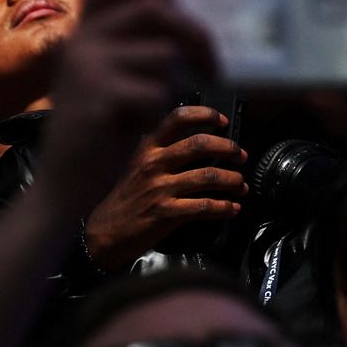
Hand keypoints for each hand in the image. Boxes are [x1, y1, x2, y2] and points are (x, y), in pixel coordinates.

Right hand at [34, 0, 216, 219]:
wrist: (62, 184)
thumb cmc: (96, 133)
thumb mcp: (107, 80)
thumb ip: (133, 48)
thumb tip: (193, 26)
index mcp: (80, 33)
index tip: (182, 13)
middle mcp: (80, 41)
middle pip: (156, 7)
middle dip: (195, 34)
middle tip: (211, 66)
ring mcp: (87, 66)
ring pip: (165, 53)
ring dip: (176, 83)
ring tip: (156, 107)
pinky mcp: (100, 96)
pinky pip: (159, 91)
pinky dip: (160, 111)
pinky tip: (139, 125)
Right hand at [85, 105, 247, 269]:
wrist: (106, 231)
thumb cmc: (126, 199)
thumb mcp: (138, 166)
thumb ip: (163, 152)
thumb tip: (202, 146)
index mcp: (147, 148)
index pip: (178, 118)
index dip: (205, 115)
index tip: (222, 121)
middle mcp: (153, 164)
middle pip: (199, 144)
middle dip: (228, 148)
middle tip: (240, 155)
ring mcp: (160, 188)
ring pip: (208, 175)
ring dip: (233, 180)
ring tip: (240, 184)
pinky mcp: (166, 213)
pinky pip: (205, 206)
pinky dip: (225, 207)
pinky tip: (232, 208)